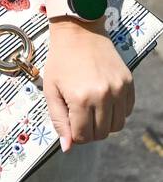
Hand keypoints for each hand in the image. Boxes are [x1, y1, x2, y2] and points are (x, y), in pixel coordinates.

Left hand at [42, 19, 134, 151]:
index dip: (75, 135)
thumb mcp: (51, 90)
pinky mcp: (129, 84)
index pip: (84, 136)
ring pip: (117, 126)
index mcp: (81, 99)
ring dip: (104, 124)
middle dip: (89, 131)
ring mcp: (119, 90)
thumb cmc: (60, 62)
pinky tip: (103, 100)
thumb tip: (67, 147)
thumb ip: (58, 120)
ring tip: (91, 109)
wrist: (79, 33)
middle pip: (101, 133)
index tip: (70, 124)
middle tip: (79, 116)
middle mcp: (104, 96)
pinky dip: (116, 112)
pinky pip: (127, 111)